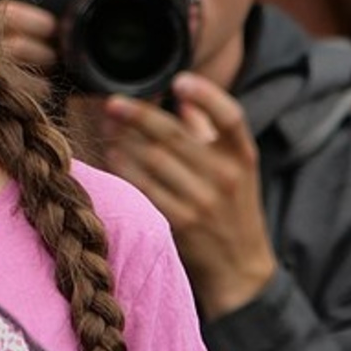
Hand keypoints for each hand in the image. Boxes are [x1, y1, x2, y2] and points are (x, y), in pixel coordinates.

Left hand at [93, 72, 276, 317]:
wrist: (241, 271)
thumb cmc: (234, 211)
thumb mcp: (237, 169)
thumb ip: (212, 132)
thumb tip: (184, 100)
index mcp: (243, 156)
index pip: (231, 116)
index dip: (205, 94)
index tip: (179, 80)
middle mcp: (226, 176)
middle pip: (175, 134)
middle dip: (139, 114)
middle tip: (113, 102)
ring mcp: (204, 200)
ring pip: (153, 159)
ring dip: (125, 140)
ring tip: (108, 127)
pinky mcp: (182, 222)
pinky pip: (145, 187)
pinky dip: (125, 168)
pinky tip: (113, 156)